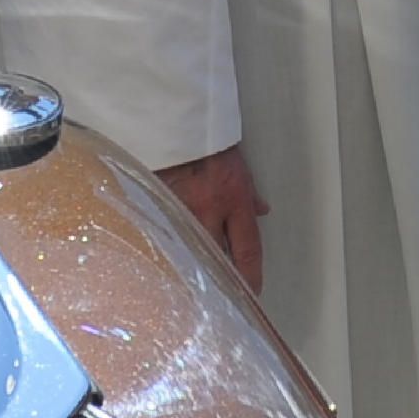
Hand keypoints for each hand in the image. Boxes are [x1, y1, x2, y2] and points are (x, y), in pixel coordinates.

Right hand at [157, 145, 265, 292]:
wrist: (174, 118)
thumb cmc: (207, 139)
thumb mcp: (238, 166)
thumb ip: (249, 194)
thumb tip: (262, 211)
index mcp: (232, 200)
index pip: (247, 250)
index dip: (251, 277)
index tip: (252, 292)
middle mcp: (207, 210)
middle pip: (216, 259)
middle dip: (220, 282)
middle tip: (220, 299)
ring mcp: (178, 211)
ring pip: (188, 252)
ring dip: (191, 269)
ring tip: (188, 290)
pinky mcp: (156, 207)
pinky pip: (164, 236)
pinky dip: (165, 250)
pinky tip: (160, 264)